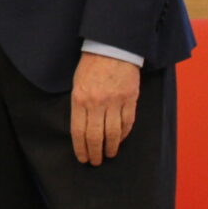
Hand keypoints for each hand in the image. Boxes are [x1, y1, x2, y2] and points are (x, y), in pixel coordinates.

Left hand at [70, 51, 140, 165]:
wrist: (112, 47)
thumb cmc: (91, 65)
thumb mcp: (77, 83)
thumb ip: (79, 105)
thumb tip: (82, 128)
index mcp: (80, 99)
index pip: (78, 131)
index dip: (80, 148)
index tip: (82, 158)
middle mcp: (97, 103)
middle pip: (96, 136)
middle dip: (95, 153)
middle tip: (96, 162)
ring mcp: (115, 101)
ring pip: (113, 133)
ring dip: (110, 148)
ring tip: (109, 155)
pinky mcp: (130, 99)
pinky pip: (127, 122)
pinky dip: (123, 134)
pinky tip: (119, 140)